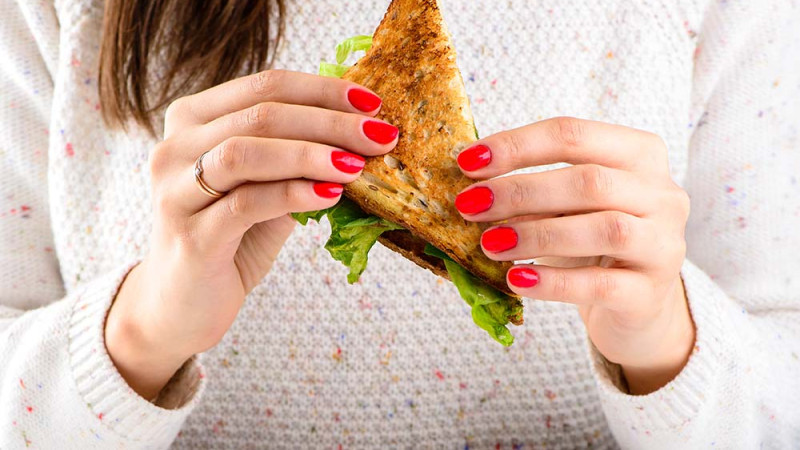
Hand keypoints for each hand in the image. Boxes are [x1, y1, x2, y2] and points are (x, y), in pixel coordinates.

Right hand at [106, 70, 397, 399]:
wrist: (181, 307)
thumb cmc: (230, 241)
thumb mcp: (265, 188)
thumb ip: (296, 158)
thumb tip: (362, 133)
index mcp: (192, 121)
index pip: (265, 86)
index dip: (323, 90)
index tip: (372, 104)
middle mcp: (174, 148)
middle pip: (260, 114)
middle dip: (329, 122)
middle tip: (380, 135)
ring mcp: (175, 191)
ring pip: (246, 152)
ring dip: (311, 153)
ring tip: (357, 164)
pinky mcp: (190, 236)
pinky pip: (247, 204)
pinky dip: (294, 194)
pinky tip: (331, 194)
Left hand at [455, 117, 694, 394]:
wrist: (636, 305)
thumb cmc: (593, 243)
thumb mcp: (568, 207)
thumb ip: (533, 189)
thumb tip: (470, 186)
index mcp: (639, 154)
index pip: (573, 135)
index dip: (517, 145)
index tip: (467, 161)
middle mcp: (661, 194)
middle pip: (589, 181)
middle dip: (521, 191)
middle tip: (469, 206)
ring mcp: (663, 244)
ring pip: (604, 229)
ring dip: (537, 234)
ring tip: (489, 244)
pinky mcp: (650, 293)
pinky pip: (601, 285)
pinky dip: (554, 282)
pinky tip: (517, 280)